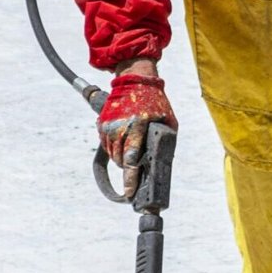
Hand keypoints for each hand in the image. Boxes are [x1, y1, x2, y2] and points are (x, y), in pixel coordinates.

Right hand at [98, 68, 177, 199]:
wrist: (135, 80)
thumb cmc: (156, 102)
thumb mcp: (169, 120)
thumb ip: (166, 140)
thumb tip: (164, 162)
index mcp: (139, 126)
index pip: (132, 158)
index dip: (130, 178)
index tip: (128, 193)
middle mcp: (122, 127)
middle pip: (121, 160)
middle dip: (128, 170)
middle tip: (135, 174)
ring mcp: (110, 125)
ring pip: (113, 155)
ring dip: (122, 160)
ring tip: (132, 154)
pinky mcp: (102, 124)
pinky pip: (107, 146)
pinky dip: (115, 149)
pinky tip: (124, 142)